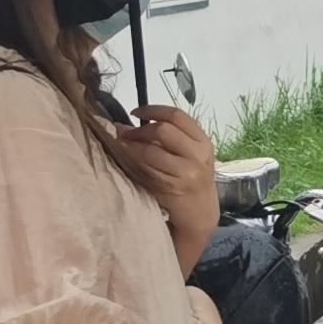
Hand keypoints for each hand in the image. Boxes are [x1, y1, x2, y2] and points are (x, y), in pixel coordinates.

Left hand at [107, 104, 216, 232]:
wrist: (201, 213)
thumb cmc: (192, 180)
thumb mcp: (191, 155)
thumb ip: (171, 138)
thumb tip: (129, 123)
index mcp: (203, 142)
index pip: (177, 116)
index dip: (152, 110)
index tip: (135, 112)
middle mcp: (197, 156)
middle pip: (163, 130)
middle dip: (139, 129)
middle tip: (123, 132)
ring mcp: (185, 173)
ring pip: (151, 151)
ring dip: (130, 146)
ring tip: (119, 144)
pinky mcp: (171, 188)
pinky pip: (146, 170)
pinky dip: (131, 162)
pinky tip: (124, 159)